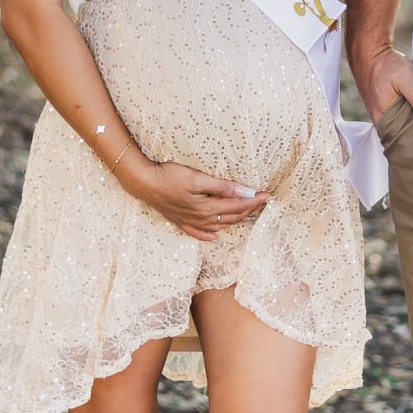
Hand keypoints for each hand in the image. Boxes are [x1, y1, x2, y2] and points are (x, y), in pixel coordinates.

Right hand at [126, 158, 269, 242]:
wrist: (143, 183)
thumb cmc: (169, 176)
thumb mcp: (198, 178)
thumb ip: (222, 186)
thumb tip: (246, 191)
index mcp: (208, 207)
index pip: (238, 204)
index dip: (255, 200)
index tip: (269, 195)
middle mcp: (201, 218)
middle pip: (232, 216)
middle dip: (250, 210)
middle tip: (264, 203)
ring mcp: (190, 222)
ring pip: (219, 225)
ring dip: (236, 221)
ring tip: (249, 215)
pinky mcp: (180, 221)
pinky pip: (199, 233)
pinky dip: (210, 235)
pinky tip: (216, 236)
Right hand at [354, 46, 412, 129]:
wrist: (370, 54)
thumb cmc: (385, 65)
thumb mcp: (404, 76)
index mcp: (383, 119)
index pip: (403, 139)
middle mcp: (381, 121)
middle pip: (404, 134)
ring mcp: (383, 116)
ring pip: (403, 126)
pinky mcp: (386, 109)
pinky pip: (401, 118)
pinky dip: (411, 116)